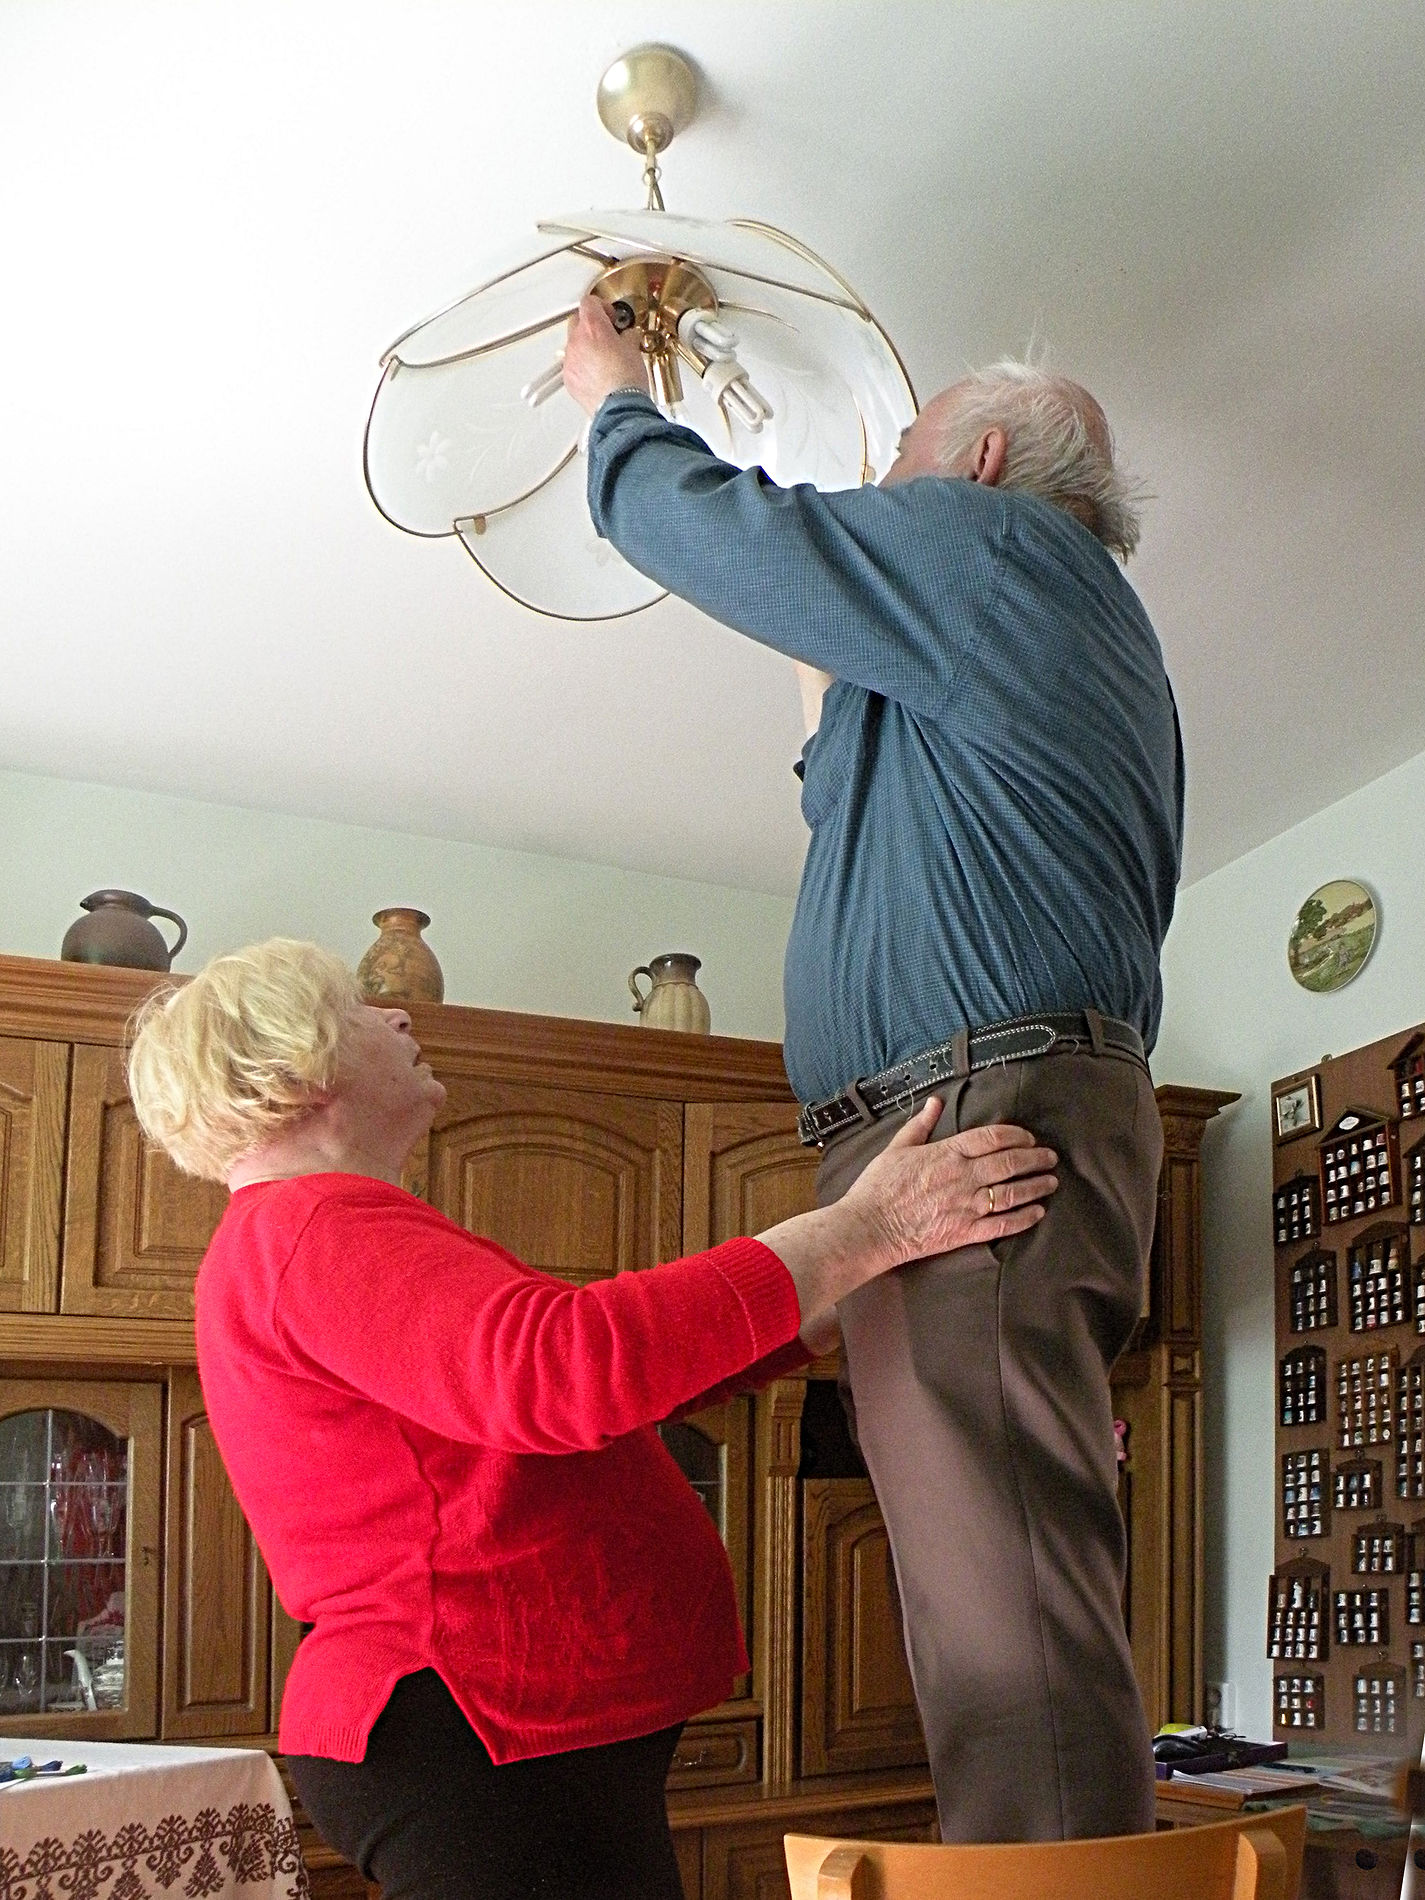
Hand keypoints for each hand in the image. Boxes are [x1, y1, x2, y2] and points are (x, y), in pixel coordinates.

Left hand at [562, 295, 648, 415]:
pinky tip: (597, 373)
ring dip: (586, 346)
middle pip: (578, 321)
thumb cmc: (626, 380)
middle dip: (591, 325)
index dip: (602, 306)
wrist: (620, 407)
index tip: (610, 316)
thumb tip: (626, 336)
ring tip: (604, 357)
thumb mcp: (634, 348)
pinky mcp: (569, 378)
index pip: (589, 302)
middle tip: (607, 334)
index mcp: (592, 327)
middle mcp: (577, 341)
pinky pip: (572, 364)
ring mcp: (570, 360)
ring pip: (574, 344)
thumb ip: (626, 335)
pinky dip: (582, 365)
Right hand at [844, 1097, 1057, 1262]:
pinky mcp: (966, 1232)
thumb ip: (920, 1124)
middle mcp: (963, 1177)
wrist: (870, 1227)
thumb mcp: (896, 1147)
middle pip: (1009, 1163)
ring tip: (1051, 1181)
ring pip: (1012, 1192)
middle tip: (1050, 1157)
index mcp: (947, 1153)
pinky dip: (1024, 1217)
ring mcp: (967, 1205)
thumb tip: (935, 1102)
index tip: (1028, 1137)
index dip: (1016, 1135)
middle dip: (1035, 1158)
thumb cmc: (879, 1187)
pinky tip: (1038, 1212)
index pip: (992, 1138)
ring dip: (1036, 1185)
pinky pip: (1003, 1224)